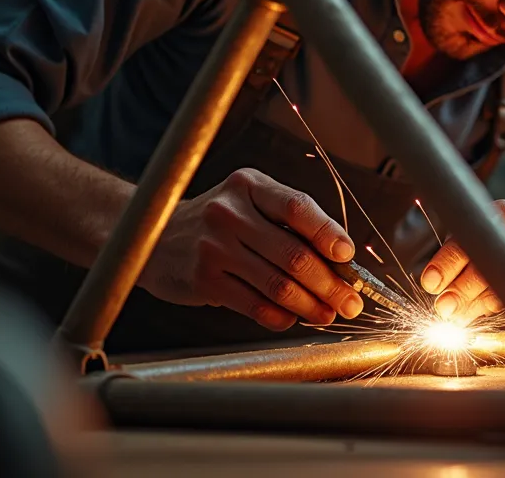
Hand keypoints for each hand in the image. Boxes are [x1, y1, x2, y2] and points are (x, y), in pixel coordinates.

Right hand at [140, 168, 363, 329]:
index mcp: (248, 185)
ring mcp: (213, 248)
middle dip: (330, 283)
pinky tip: (293, 318)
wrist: (153, 235)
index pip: (297, 207)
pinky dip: (280, 316)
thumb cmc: (218, 221)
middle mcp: (229, 213)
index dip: (328, 233)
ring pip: (277, 285)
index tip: (348, 256)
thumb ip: (288, 222)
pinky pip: (254, 305)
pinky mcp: (203, 280)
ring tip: (329, 314)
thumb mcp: (248, 202)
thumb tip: (341, 260)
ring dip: (311, 306)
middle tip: (351, 302)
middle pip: (293, 254)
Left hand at [419, 199, 504, 324]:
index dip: (445, 263)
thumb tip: (441, 301)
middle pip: (484, 263)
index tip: (431, 283)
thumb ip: (454, 263)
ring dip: (474, 304)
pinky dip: (497, 309)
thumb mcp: (477, 243)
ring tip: (459, 315)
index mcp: (500, 213)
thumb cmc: (502, 250)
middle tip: (443, 307)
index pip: (467, 237)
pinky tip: (486, 310)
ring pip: (501, 285)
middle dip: (458, 289)